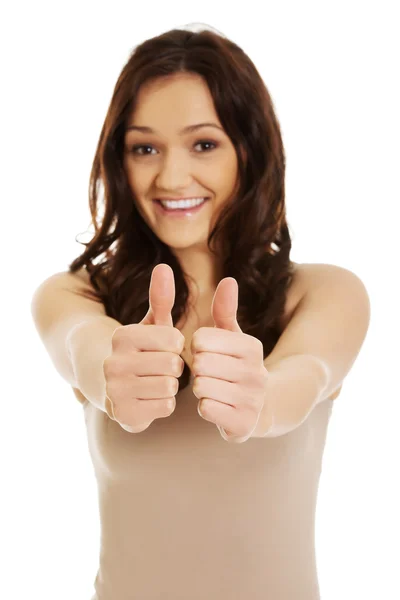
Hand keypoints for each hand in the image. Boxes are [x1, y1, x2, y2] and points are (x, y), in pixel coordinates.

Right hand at [103, 264, 184, 431]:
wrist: (111, 386)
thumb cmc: (141, 351)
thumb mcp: (152, 324)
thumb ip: (161, 297)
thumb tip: (164, 266)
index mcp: (122, 336)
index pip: (174, 339)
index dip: (177, 345)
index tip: (165, 348)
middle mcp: (113, 362)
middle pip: (172, 364)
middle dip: (175, 367)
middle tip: (163, 368)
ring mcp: (114, 391)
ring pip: (169, 387)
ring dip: (170, 386)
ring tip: (157, 382)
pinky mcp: (123, 415)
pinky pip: (164, 407)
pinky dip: (164, 404)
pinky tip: (152, 399)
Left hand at [191, 277, 268, 442]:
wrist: (263, 407)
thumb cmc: (237, 365)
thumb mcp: (233, 337)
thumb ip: (225, 310)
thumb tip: (228, 279)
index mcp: (252, 347)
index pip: (201, 339)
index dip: (196, 347)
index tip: (207, 353)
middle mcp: (256, 373)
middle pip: (200, 363)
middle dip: (197, 368)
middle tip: (208, 373)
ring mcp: (252, 400)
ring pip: (201, 386)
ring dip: (200, 389)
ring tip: (213, 388)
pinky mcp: (243, 424)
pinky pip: (206, 409)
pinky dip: (205, 407)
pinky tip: (216, 405)